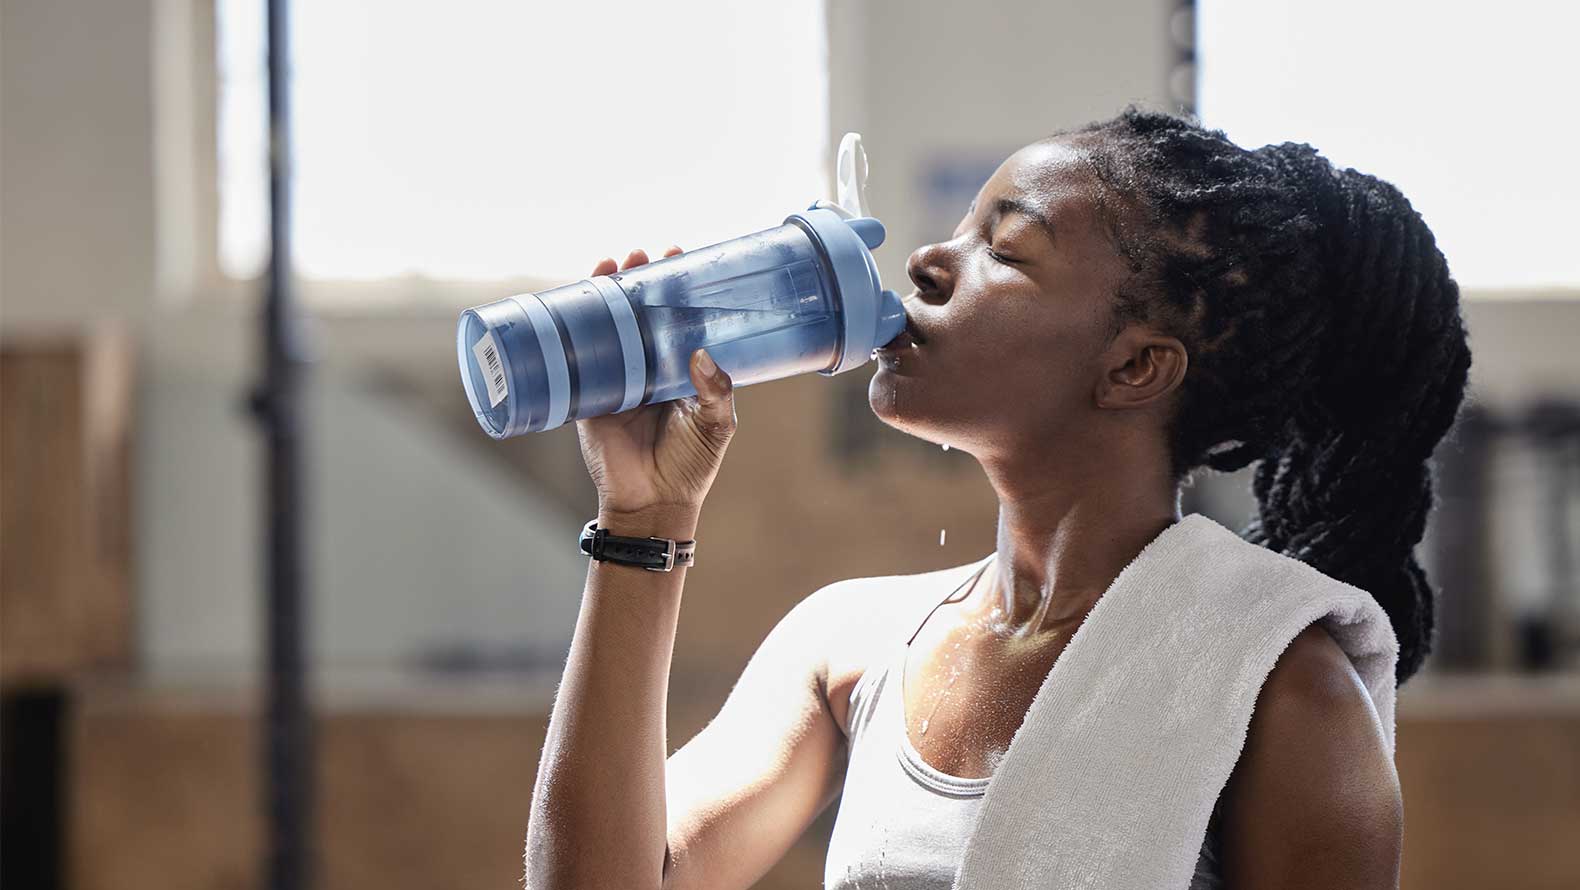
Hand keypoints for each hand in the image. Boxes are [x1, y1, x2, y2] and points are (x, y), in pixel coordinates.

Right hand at [575, 247, 737, 524]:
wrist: (653, 502)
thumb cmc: (690, 464)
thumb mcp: (716, 425)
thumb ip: (717, 391)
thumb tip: (702, 355)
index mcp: (679, 368)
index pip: (677, 317)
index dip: (677, 288)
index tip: (680, 258)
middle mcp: (647, 366)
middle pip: (639, 312)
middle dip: (638, 280)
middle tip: (643, 255)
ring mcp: (616, 376)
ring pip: (608, 325)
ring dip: (607, 292)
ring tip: (613, 263)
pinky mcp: (588, 393)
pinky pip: (577, 356)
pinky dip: (573, 327)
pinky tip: (575, 300)